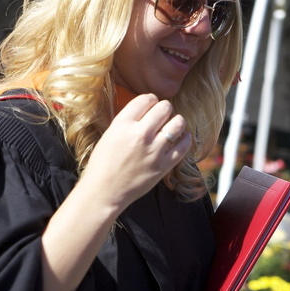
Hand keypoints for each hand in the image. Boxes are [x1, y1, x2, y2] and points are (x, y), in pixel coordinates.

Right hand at [77, 93, 190, 212]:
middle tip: (163, 114)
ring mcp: (153, 150)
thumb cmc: (103, 163)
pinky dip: (186, 139)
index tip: (152, 105)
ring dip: (177, 121)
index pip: (146, 99)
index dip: (151, 100)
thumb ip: (127, 120)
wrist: (104, 191)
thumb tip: (147, 109)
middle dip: (165, 108)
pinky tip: (183, 137)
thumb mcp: (110, 134)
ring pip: (177, 123)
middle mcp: (140, 134)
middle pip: (164, 108)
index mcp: (123, 124)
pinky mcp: (163, 165)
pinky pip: (183, 146)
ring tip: (174, 125)